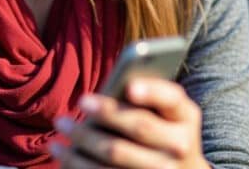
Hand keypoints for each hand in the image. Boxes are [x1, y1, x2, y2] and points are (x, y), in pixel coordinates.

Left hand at [51, 78, 208, 168]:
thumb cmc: (162, 129)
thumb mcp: (165, 112)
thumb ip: (144, 97)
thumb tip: (104, 95)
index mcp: (186, 116)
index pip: (171, 99)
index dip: (152, 92)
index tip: (129, 87)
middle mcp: (180, 145)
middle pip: (140, 126)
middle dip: (107, 111)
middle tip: (81, 100)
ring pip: (115, 154)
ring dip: (83, 138)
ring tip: (62, 123)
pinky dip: (77, 163)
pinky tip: (62, 152)